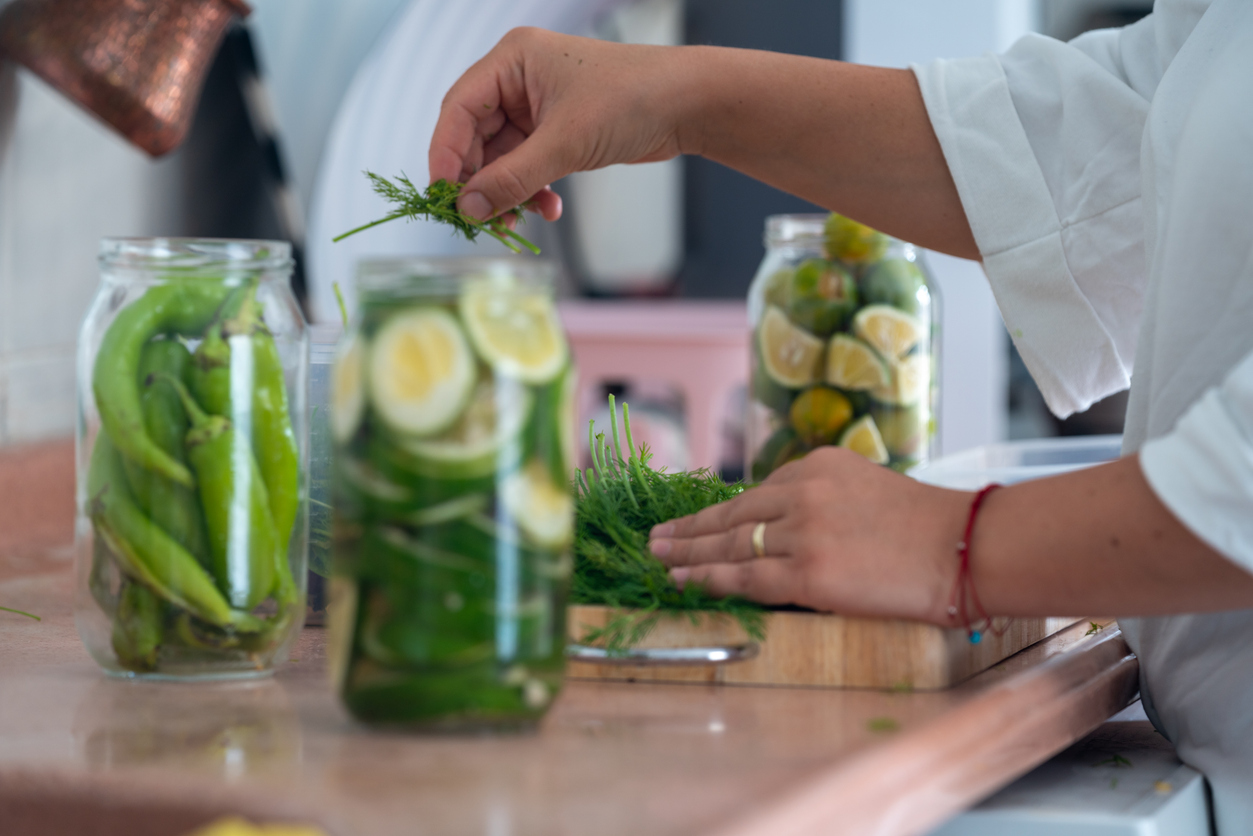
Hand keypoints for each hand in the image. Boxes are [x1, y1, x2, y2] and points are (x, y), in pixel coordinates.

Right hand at [429, 28, 687, 222]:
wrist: (687, 105)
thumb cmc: (631, 100)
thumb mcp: (564, 143)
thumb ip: (511, 179)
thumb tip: (469, 209)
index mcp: (512, 61)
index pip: (458, 109)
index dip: (445, 155)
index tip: (444, 198)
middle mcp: (518, 79)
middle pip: (475, 138)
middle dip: (480, 182)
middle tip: (480, 220)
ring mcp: (537, 106)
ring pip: (502, 158)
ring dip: (508, 192)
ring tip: (517, 221)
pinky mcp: (557, 130)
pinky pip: (528, 165)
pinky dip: (532, 189)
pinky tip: (548, 208)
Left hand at [648, 447, 971, 624]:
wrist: (966, 548)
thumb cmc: (927, 528)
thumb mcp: (866, 489)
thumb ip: (823, 499)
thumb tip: (780, 524)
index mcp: (818, 466)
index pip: (755, 494)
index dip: (718, 512)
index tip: (693, 520)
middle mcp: (804, 492)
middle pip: (732, 515)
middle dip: (690, 528)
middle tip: (655, 537)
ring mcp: (804, 532)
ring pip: (731, 545)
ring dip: (689, 553)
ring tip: (659, 559)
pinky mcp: (810, 573)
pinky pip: (745, 576)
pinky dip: (708, 578)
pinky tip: (684, 580)